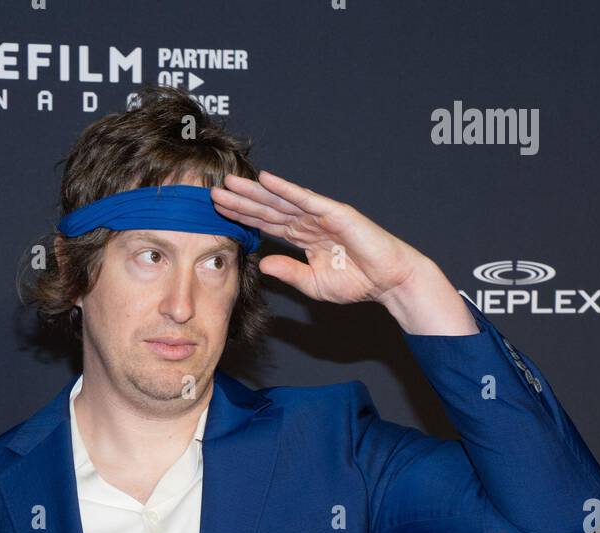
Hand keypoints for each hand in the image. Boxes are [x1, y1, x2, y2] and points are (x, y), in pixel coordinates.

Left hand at [210, 169, 431, 305]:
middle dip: (240, 201)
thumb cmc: (357, 281)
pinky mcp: (334, 212)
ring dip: (255, 192)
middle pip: (267, 209)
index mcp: (302, 238)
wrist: (387, 281)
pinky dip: (286, 189)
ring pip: (280, 201)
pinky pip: (305, 199)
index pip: (265, 224)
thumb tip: (262, 264)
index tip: (217, 213)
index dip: (242, 218)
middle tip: (212, 193)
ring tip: (230, 183)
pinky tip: (267, 180)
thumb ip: (288, 273)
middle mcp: (308, 222)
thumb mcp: (313, 284)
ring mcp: (320, 215)